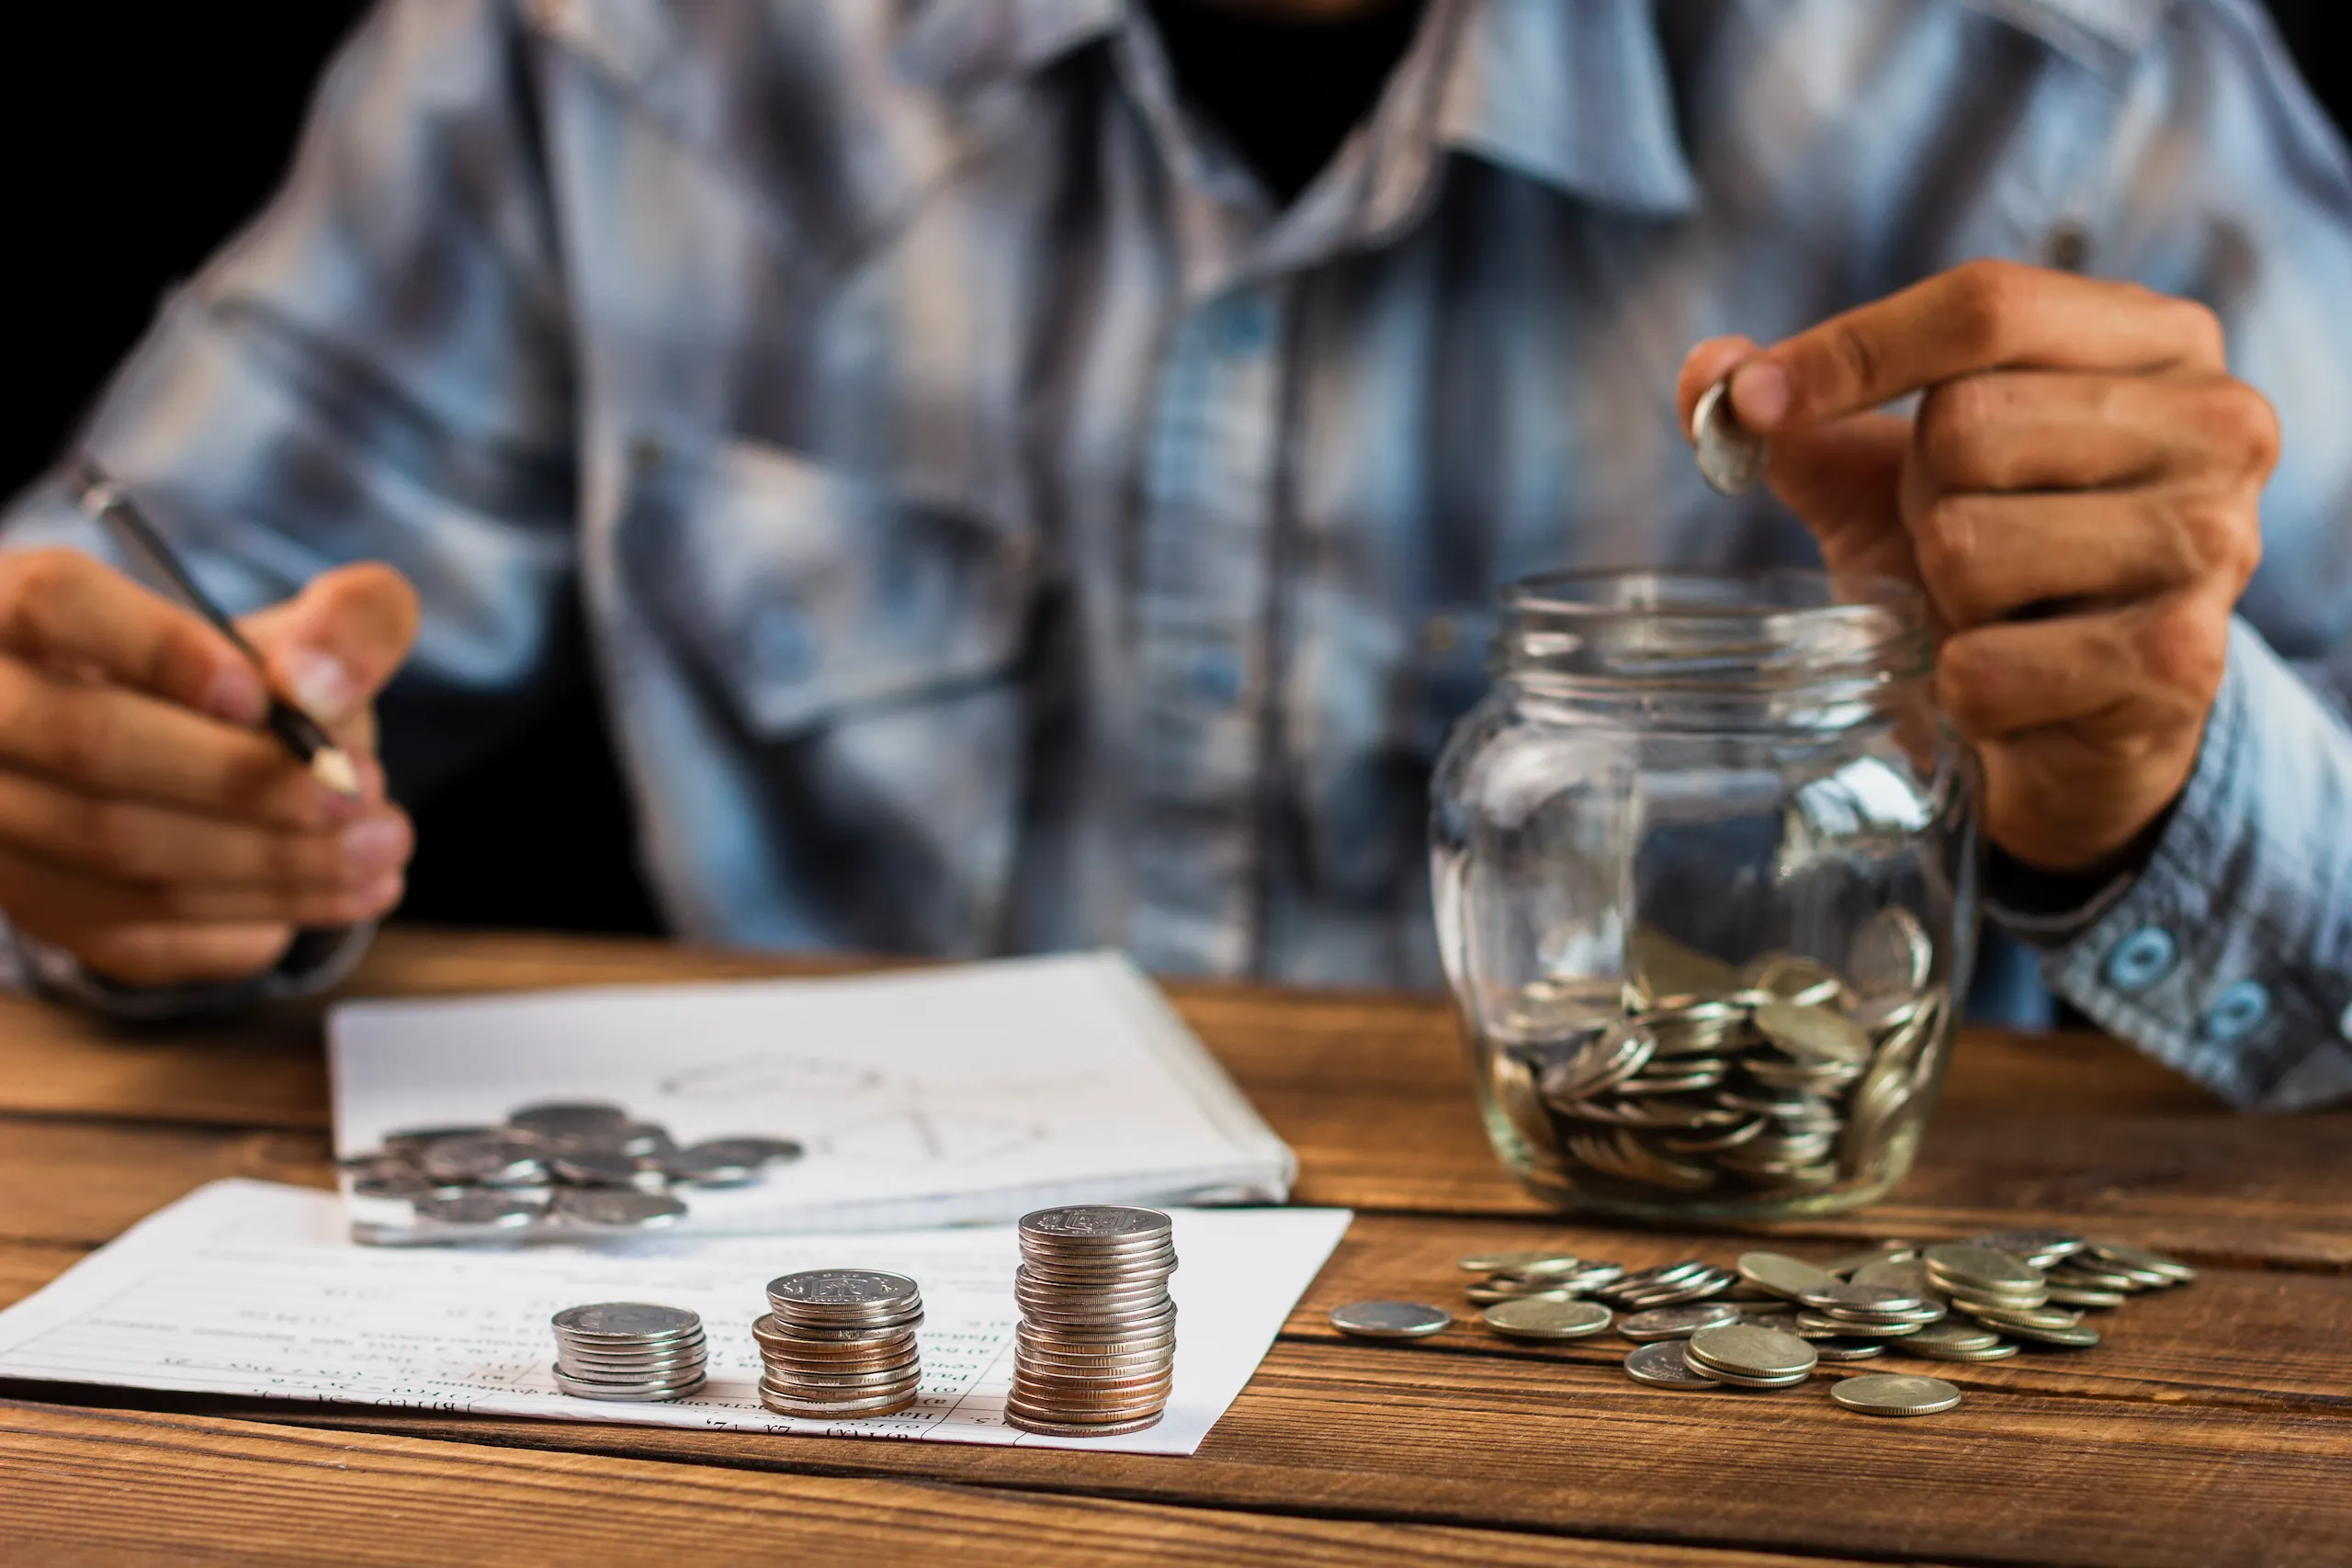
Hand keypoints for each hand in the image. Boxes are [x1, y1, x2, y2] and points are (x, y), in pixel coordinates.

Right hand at [0, 549, 420, 985]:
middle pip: (89, 741)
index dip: (161, 648)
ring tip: (383, 848)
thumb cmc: (248, 690)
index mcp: (25, 609)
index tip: (262, 695)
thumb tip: (320, 687)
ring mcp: (2, 823)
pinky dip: (244, 923)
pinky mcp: (41, 911)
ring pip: (119, 851)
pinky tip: (335, 900)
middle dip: (246, 777)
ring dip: (272, 861)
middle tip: (361, 792)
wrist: (204, 768)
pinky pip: (134, 934)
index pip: (56, 603)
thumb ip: (349, 625)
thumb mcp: (307, 637)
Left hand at [1678, 260, 2276, 873]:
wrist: (2062, 729)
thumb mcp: (1887, 479)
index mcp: (2155, 340)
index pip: (1986, 304)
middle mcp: (2213, 423)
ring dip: (1941, 601)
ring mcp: (2212, 542)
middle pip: (1967, 424)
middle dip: (1919, 501)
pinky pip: (1986, 663)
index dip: (1854, 348)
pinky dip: (1964, 688)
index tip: (1752, 401)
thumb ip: (1799, 419)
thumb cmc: (1989, 572)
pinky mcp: (2180, 661)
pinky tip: (2015, 687)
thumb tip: (1705, 373)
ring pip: (1969, 544)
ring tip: (1996, 615)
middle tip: (1956, 548)